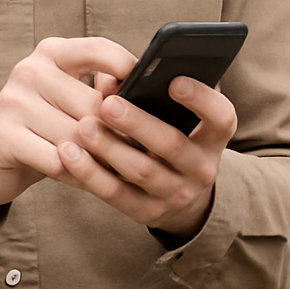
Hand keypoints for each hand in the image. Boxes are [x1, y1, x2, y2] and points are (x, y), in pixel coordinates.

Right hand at [0, 36, 137, 213]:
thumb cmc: (44, 125)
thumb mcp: (71, 98)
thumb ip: (102, 89)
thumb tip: (148, 94)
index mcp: (52, 53)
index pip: (98, 50)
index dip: (128, 69)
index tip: (153, 91)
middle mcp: (30, 70)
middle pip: (94, 103)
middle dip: (121, 131)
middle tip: (145, 150)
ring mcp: (13, 102)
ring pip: (79, 136)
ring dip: (103, 158)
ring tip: (123, 169)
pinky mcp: (3, 136)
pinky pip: (57, 160)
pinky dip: (77, 174)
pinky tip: (88, 180)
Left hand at [55, 75, 237, 240]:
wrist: (183, 196)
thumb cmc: (176, 136)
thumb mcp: (178, 116)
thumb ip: (151, 91)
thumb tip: (110, 76)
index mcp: (215, 137)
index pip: (221, 117)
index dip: (201, 99)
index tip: (175, 80)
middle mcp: (202, 168)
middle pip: (172, 144)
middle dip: (138, 123)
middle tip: (108, 104)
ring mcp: (176, 194)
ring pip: (141, 171)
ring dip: (110, 148)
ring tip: (83, 126)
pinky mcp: (147, 212)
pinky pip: (115, 194)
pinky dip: (90, 173)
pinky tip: (68, 153)